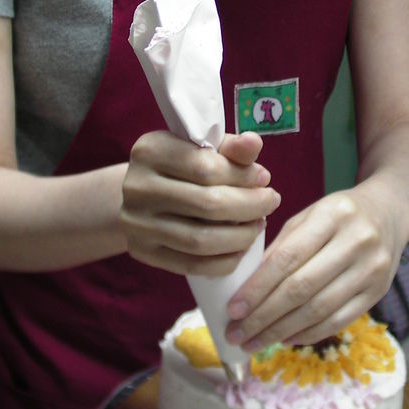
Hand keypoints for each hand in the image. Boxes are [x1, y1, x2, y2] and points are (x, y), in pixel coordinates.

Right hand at [120, 130, 280, 275]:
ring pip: (201, 239)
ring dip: (240, 236)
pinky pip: (191, 265)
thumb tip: (254, 144)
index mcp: (150, 150)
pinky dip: (224, 261)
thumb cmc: (179, 166)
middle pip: (208, 204)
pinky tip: (240, 249)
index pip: (207, 168)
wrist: (139, 195)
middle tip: (271, 202)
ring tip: (258, 225)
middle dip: (250, 206)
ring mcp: (136, 223)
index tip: (264, 178)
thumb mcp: (201, 148)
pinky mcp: (142, 252)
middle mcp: (137, 186)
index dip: (243, 176)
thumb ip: (230, 147)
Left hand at [225, 181, 407, 349]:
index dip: (257, 288)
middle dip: (264, 317)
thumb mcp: (308, 216)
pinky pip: (339, 320)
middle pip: (301, 289)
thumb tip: (248, 289)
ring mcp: (372, 269)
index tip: (233, 310)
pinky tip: (286, 338)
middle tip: (237, 334)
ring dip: (282, 331)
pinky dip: (309, 333)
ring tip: (255, 342)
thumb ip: (281, 247)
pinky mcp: (379, 291)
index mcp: (332, 215)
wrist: (389, 211)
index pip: (287, 259)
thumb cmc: (339, 214)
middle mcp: (356, 241)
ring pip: (319, 310)